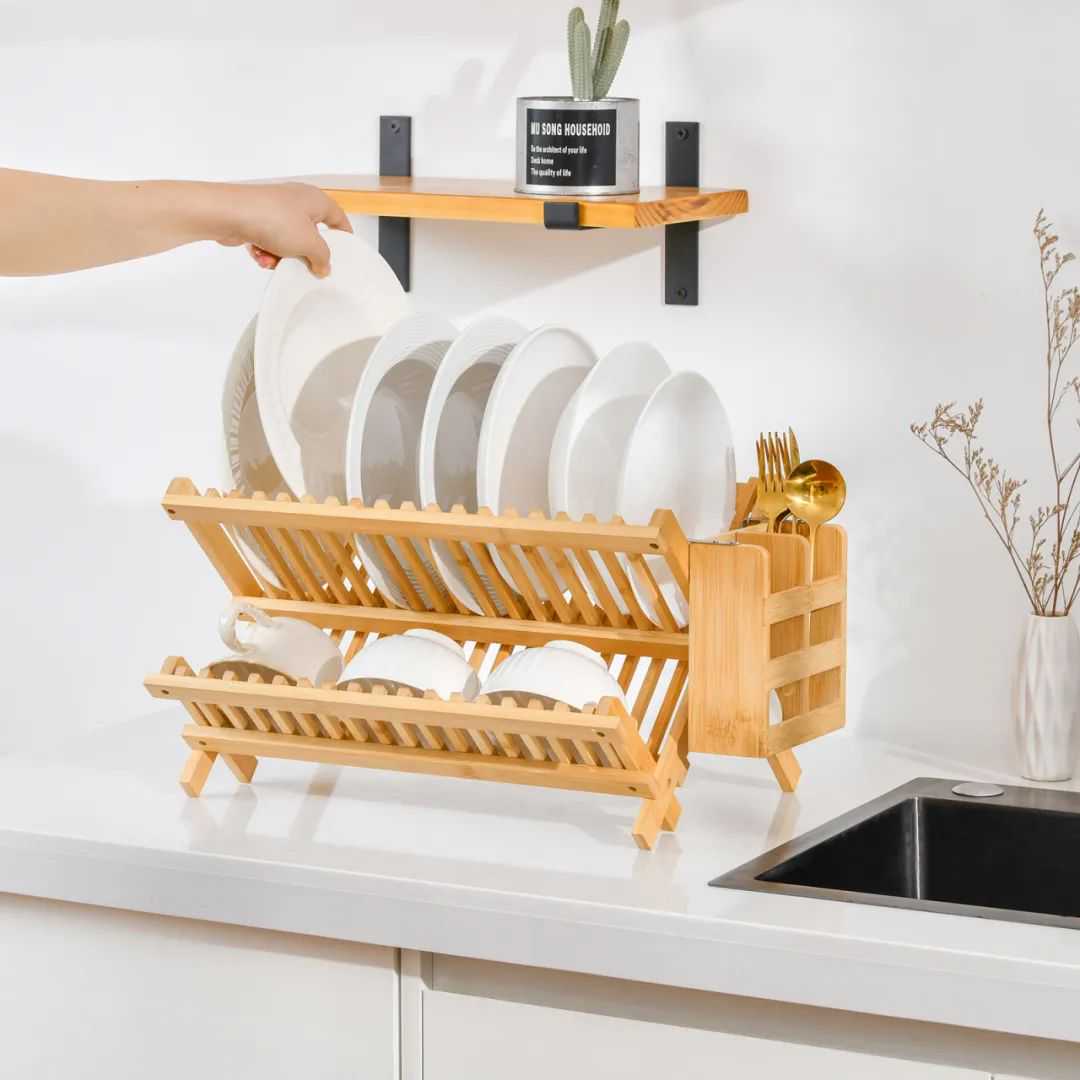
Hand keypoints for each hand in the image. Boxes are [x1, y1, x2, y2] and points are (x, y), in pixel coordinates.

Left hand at [215, 182, 352, 276]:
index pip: (337, 218)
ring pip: (289, 241)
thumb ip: (322, 258)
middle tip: (307, 266)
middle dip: (306, 253)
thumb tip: (323, 267)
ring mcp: (275, 210)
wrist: (231, 214)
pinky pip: (270, 242)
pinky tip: (260, 255)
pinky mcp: (257, 219)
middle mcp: (296, 201)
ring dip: (283, 257)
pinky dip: (266, 252)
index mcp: (315, 200)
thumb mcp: (310, 244)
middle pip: (311, 234)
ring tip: (274, 259)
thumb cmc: (274, 219)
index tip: (346, 254)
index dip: (344, 236)